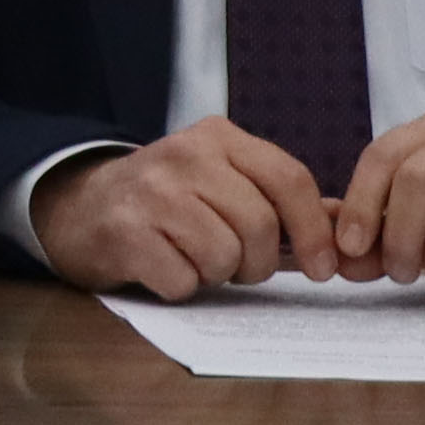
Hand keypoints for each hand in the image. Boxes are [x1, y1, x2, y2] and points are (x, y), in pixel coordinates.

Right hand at [33, 117, 334, 294]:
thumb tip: (343, 224)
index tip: (323, 269)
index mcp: (218, 137)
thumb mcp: (223, 183)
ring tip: (194, 259)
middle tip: (236, 265)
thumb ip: (280, 201)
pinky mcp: (125, 232)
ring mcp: (152, 192)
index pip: (289, 179)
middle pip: (259, 226)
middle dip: (258, 262)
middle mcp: (185, 155)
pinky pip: (184, 280)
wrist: (81, 206)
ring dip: (216, 274)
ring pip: (224, 256)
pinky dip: (181, 286)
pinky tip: (164, 267)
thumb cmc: (168, 201)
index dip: (314, 230)